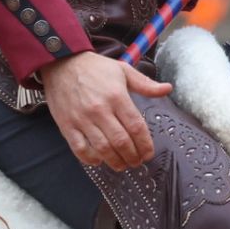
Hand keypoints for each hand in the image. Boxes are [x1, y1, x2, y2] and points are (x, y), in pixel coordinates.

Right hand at [42, 51, 171, 170]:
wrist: (61, 63)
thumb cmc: (95, 68)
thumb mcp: (123, 70)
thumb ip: (145, 84)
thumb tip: (168, 89)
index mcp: (117, 96)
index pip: (136, 127)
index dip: (145, 144)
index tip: (149, 153)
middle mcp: (100, 110)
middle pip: (121, 142)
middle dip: (133, 157)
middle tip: (137, 162)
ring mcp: (82, 119)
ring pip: (103, 149)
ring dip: (116, 162)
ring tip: (123, 165)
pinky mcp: (67, 126)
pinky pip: (80, 149)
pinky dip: (91, 159)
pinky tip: (100, 160)